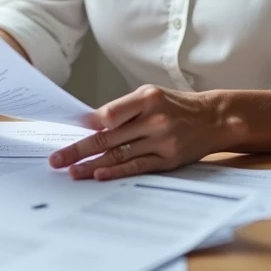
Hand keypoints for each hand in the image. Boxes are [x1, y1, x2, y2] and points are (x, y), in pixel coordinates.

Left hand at [48, 85, 243, 180]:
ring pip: (119, 155)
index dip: (88, 125)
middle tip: (56, 159)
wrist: (214, 118)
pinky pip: (137, 167)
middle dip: (78, 150)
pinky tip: (99, 175)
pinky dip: (116, 172)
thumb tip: (90, 124)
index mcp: (147, 98)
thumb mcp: (151, 95)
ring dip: (91, 165)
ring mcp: (162, 142)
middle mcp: (154, 120)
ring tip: (71, 171)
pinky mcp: (168, 160)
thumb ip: (123, 109)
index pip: (110, 114)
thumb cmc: (175, 105)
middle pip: (108, 138)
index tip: (69, 132)